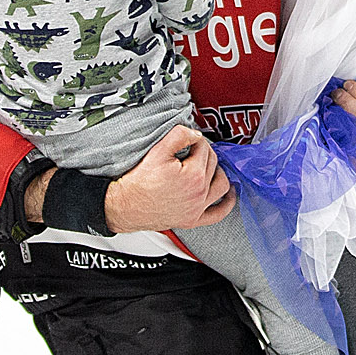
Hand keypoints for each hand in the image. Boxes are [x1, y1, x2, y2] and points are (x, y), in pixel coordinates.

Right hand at [104, 124, 234, 232]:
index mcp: (194, 175)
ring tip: (213, 165)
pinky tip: (229, 194)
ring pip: (221, 185)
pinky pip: (218, 214)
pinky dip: (227, 203)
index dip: (196, 140)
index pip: (203, 148)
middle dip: (205, 153)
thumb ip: (179, 136)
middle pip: (213, 164)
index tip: (188, 140)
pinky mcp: (193, 220)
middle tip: (194, 149)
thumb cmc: (139, 183)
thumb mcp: (157, 151)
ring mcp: (198, 208)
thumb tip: (194, 134)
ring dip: (220, 172)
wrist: (126, 206)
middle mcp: (200, 193)